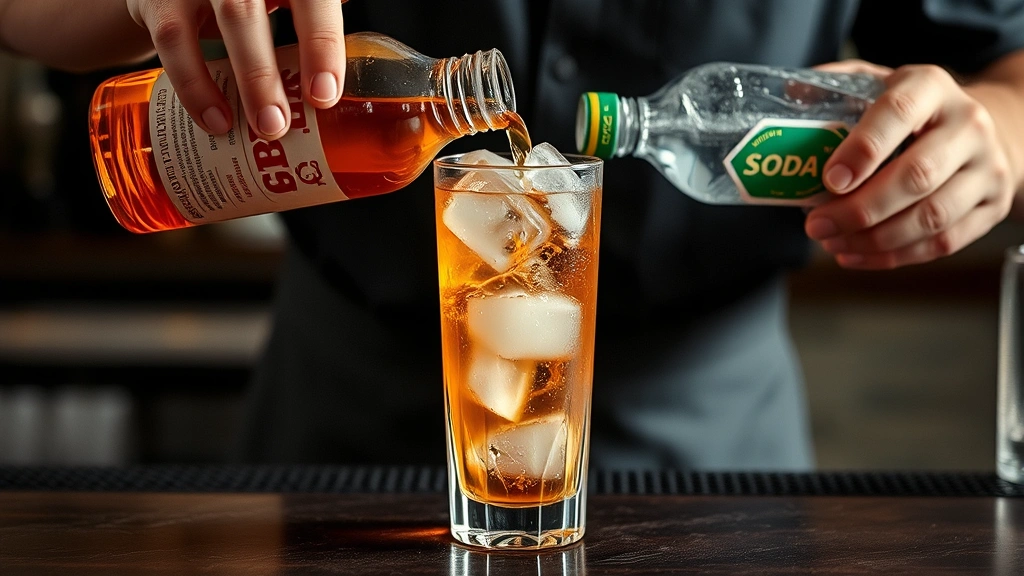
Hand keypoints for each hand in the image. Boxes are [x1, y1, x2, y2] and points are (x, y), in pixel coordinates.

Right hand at [126, 0, 345, 138]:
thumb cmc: (252, 0)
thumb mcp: (286, 4)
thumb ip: (316, 25)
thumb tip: (351, 77)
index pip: (313, 0)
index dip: (321, 43)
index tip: (324, 94)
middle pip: (257, 11)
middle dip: (272, 71)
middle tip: (284, 124)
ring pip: (228, 21)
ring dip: (246, 79)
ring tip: (263, 127)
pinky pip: (173, 41)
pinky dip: (194, 87)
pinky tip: (216, 121)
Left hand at [804, 60, 1013, 268]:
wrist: (981, 128)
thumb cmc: (911, 112)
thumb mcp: (877, 84)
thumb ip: (835, 86)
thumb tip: (790, 92)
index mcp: (931, 87)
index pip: (898, 113)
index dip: (862, 149)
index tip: (829, 180)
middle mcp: (968, 124)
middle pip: (917, 176)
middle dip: (859, 209)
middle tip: (817, 226)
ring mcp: (987, 167)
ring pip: (932, 217)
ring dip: (874, 240)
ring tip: (832, 243)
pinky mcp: (994, 205)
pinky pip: (944, 242)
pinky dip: (895, 256)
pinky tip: (857, 255)